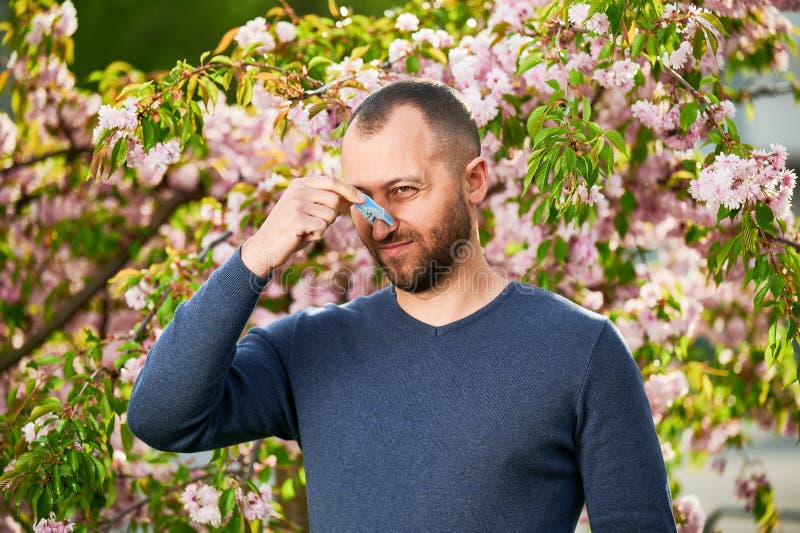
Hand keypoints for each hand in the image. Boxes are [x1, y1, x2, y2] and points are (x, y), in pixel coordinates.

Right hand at [241, 175, 364, 276]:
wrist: (266, 246)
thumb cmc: (291, 229)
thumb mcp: (307, 210)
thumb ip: (326, 203)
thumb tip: (353, 199)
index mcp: (300, 184)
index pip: (331, 180)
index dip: (349, 190)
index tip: (363, 199)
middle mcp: (298, 190)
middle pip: (334, 199)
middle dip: (333, 215)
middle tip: (316, 224)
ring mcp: (296, 203)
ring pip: (330, 215)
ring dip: (322, 227)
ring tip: (305, 230)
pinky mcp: (297, 219)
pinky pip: (321, 227)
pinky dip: (316, 235)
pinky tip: (301, 236)